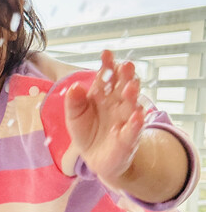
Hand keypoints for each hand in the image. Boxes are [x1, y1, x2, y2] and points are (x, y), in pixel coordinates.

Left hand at [65, 50, 144, 188]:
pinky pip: (133, 130)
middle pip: (123, 87)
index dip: (107, 65)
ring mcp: (125, 120)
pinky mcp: (128, 139)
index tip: (106, 53)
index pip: (106, 77)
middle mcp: (117, 104)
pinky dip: (136, 123)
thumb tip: (75, 87)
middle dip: (125, 76)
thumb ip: (73, 102)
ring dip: (132, 96)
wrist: (95, 158)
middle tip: (125, 65)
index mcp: (103, 95)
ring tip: (130, 86)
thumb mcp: (74, 116)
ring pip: (131, 105)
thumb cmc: (87, 132)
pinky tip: (137, 115)